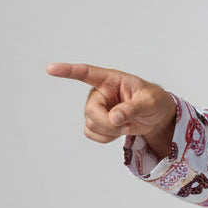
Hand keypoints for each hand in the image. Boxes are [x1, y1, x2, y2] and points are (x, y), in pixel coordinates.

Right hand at [46, 62, 175, 151]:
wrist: (156, 116)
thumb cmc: (153, 101)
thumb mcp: (150, 102)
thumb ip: (132, 108)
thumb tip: (113, 118)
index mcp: (110, 80)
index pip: (86, 73)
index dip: (68, 71)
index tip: (51, 69)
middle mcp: (99, 93)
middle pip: (91, 111)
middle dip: (108, 123)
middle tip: (126, 124)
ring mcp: (96, 108)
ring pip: (91, 124)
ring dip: (110, 131)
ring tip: (126, 125)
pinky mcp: (96, 122)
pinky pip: (92, 134)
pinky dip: (106, 138)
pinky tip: (118, 131)